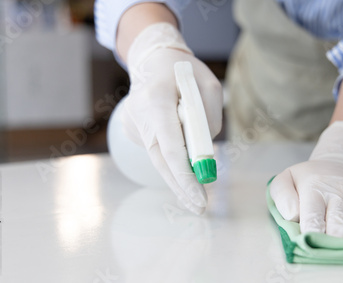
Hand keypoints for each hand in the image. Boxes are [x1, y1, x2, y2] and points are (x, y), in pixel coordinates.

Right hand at [122, 23, 222, 214]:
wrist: (152, 61)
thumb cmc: (185, 72)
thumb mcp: (210, 87)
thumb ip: (209, 119)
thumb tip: (204, 153)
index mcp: (156, 99)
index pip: (170, 146)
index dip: (185, 175)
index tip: (200, 195)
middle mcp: (139, 115)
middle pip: (161, 161)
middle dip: (182, 186)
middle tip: (200, 207)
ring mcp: (132, 124)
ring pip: (160, 158)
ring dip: (179, 175)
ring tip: (196, 195)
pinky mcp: (133, 131)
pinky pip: (158, 149)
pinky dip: (172, 159)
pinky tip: (182, 155)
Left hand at [270, 121, 342, 236]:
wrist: (341, 160)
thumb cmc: (310, 179)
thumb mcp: (287, 179)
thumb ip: (282, 196)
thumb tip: (293, 216)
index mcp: (314, 189)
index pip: (312, 215)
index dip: (313, 230)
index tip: (312, 242)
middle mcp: (339, 191)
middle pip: (340, 219)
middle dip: (338, 235)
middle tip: (337, 245)